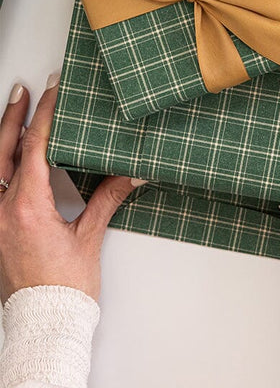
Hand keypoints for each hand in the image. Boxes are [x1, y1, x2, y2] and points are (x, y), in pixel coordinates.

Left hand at [0, 75, 140, 302]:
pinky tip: (6, 159)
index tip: (53, 90)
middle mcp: (2, 211)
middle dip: (14, 116)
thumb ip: (107, 198)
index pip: (34, 147)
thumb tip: (132, 174)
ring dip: (2, 139)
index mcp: (27, 208)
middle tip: (24, 91)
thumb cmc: (65, 289)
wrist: (44, 324)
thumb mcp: (89, 238)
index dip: (45, 114)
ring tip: (13, 115)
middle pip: (3, 150)